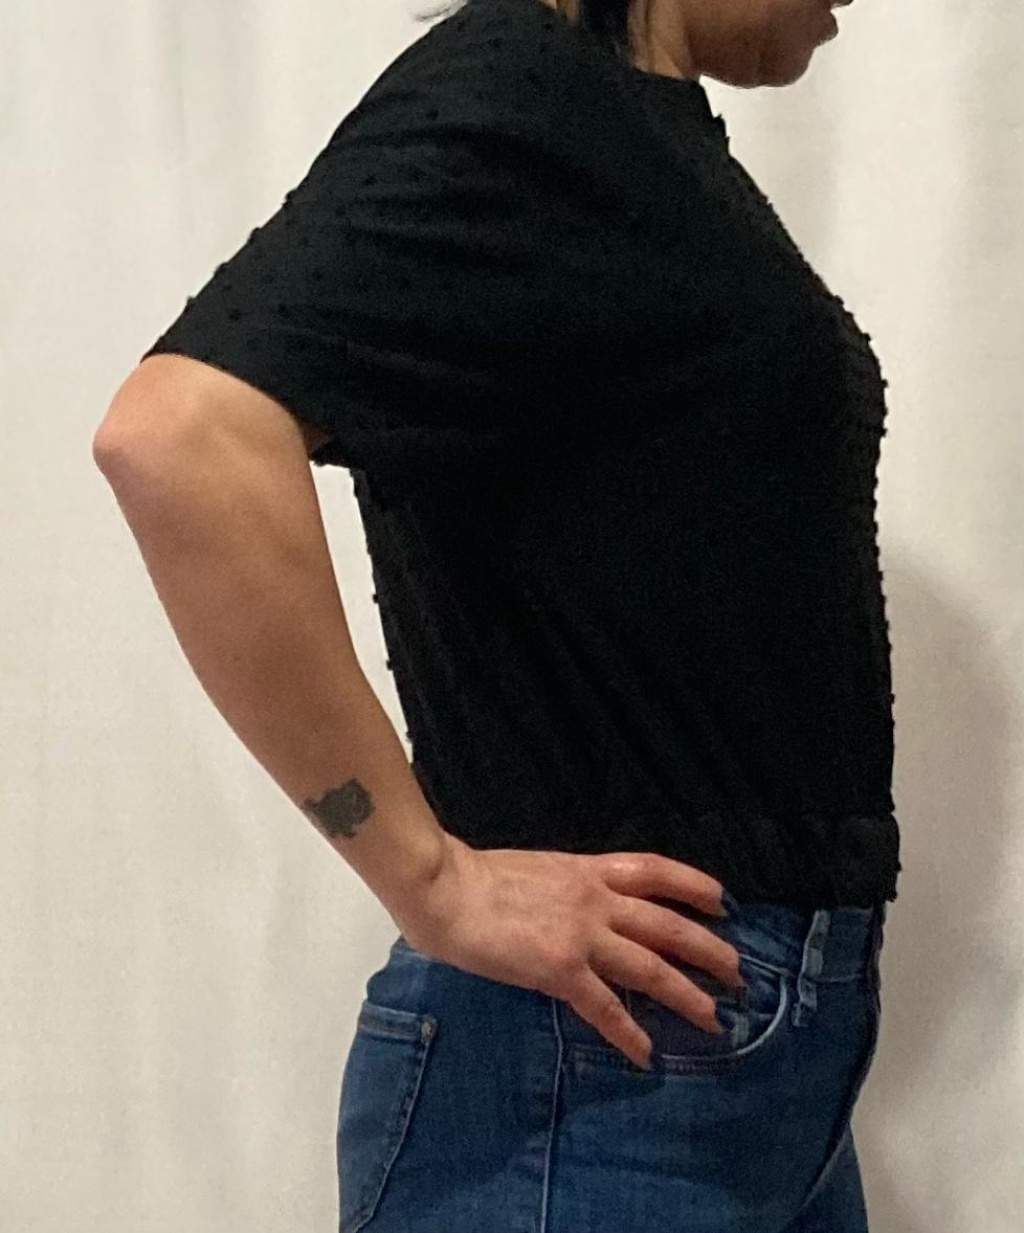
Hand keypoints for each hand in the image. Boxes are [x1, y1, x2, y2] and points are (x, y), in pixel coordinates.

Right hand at [392, 836, 746, 1069]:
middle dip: (708, 949)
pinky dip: (628, 1032)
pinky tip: (646, 1053)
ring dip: (686, 993)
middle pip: (667, 924)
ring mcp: (581, 935)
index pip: (655, 870)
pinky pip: (604, 1007)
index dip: (694, 885)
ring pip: (650, 966)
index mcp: (587, 870)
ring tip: (714, 1017)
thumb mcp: (539, 868)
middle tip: (738, 973)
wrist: (445, 887)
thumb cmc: (478, 875)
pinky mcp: (559, 969)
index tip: (722, 901)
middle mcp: (595, 900)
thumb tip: (583, 906)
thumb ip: (568, 886)